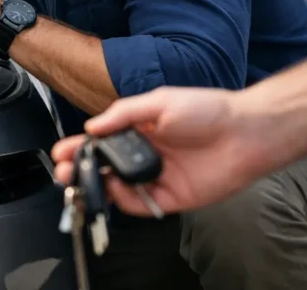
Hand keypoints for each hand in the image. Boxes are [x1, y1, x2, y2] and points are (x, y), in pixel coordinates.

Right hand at [50, 87, 266, 215]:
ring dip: (99, 187)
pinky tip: (116, 191)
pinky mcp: (172, 198)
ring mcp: (157, 178)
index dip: (80, 146)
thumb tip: (92, 126)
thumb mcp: (159, 102)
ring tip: (82, 182)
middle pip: (105, 167)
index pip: (101, 141)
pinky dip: (126, 201)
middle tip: (63, 172)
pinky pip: (143, 204)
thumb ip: (123, 114)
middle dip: (81, 170)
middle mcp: (145, 155)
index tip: (60, 151)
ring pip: (119, 188)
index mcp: (139, 130)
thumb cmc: (206, 110)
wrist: (246, 133)